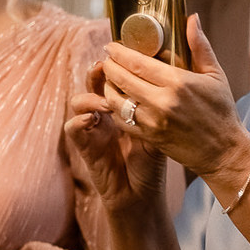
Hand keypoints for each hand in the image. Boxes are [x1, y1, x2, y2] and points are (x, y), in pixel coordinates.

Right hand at [67, 63, 165, 216]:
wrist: (141, 195)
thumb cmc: (152, 162)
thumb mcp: (161, 129)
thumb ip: (161, 106)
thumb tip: (176, 79)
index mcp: (122, 106)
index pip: (115, 77)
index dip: (117, 65)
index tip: (126, 53)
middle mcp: (104, 114)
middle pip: (94, 83)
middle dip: (100, 72)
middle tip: (108, 65)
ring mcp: (92, 129)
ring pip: (79, 100)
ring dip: (91, 96)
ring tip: (106, 100)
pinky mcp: (84, 146)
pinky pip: (72, 127)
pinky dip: (80, 120)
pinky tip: (93, 120)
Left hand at [100, 16, 249, 187]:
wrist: (223, 152)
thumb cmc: (222, 112)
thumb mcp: (215, 75)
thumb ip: (200, 46)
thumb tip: (191, 19)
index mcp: (178, 82)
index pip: (137, 62)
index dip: (119, 52)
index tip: (112, 45)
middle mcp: (162, 101)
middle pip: (122, 78)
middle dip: (110, 66)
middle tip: (108, 59)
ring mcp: (153, 121)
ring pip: (116, 100)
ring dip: (108, 87)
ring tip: (110, 78)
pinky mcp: (149, 137)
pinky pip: (122, 120)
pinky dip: (115, 109)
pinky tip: (117, 100)